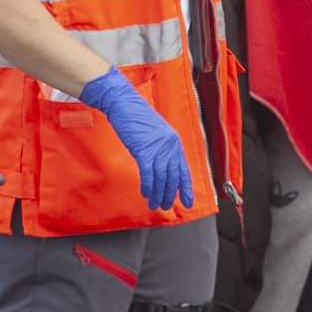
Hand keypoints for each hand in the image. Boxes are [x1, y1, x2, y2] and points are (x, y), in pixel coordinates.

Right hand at [78, 67, 195, 211]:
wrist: (124, 104)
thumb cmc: (137, 118)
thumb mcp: (155, 133)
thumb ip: (162, 149)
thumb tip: (163, 168)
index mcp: (174, 142)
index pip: (184, 170)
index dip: (186, 188)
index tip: (188, 202)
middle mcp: (170, 146)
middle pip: (173, 177)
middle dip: (170, 195)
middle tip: (166, 206)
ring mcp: (157, 148)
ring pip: (162, 178)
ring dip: (158, 194)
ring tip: (155, 204)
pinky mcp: (144, 150)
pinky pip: (148, 174)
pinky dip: (148, 186)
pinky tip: (146, 193)